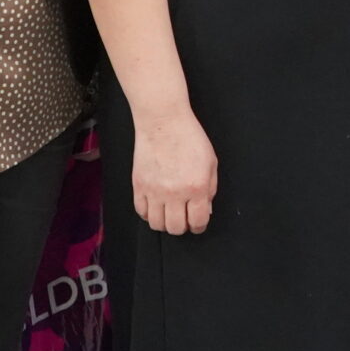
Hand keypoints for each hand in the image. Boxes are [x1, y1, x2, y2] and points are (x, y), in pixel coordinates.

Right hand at [132, 109, 218, 234]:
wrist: (163, 122)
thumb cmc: (189, 138)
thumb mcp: (210, 162)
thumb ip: (210, 189)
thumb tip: (205, 209)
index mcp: (196, 187)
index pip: (198, 221)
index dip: (199, 226)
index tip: (198, 222)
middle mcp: (175, 193)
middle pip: (176, 228)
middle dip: (182, 226)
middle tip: (184, 218)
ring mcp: (154, 191)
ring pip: (157, 224)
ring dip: (165, 223)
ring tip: (169, 213)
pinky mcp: (139, 186)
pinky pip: (141, 212)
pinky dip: (149, 214)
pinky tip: (155, 206)